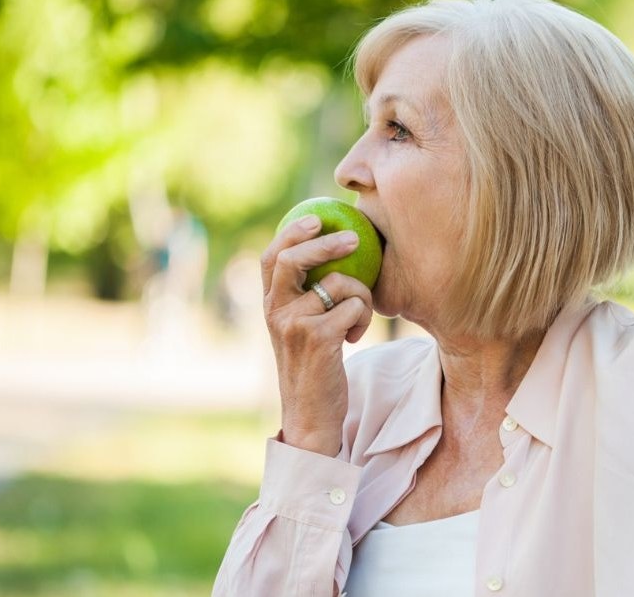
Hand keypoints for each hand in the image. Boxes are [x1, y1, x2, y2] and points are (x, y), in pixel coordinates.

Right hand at [261, 215, 373, 455]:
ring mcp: (294, 325)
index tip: (316, 218)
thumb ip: (305, 298)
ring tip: (358, 318)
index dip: (292, 232)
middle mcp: (275, 312)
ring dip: (361, 296)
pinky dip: (364, 318)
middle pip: (295, 259)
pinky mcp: (318, 339)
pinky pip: (354, 307)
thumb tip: (333, 255)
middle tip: (355, 239)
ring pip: (338, 284)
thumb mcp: (301, 329)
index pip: (272, 257)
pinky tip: (356, 336)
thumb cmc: (314, 368)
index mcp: (270, 306)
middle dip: (326, 243)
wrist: (311, 415)